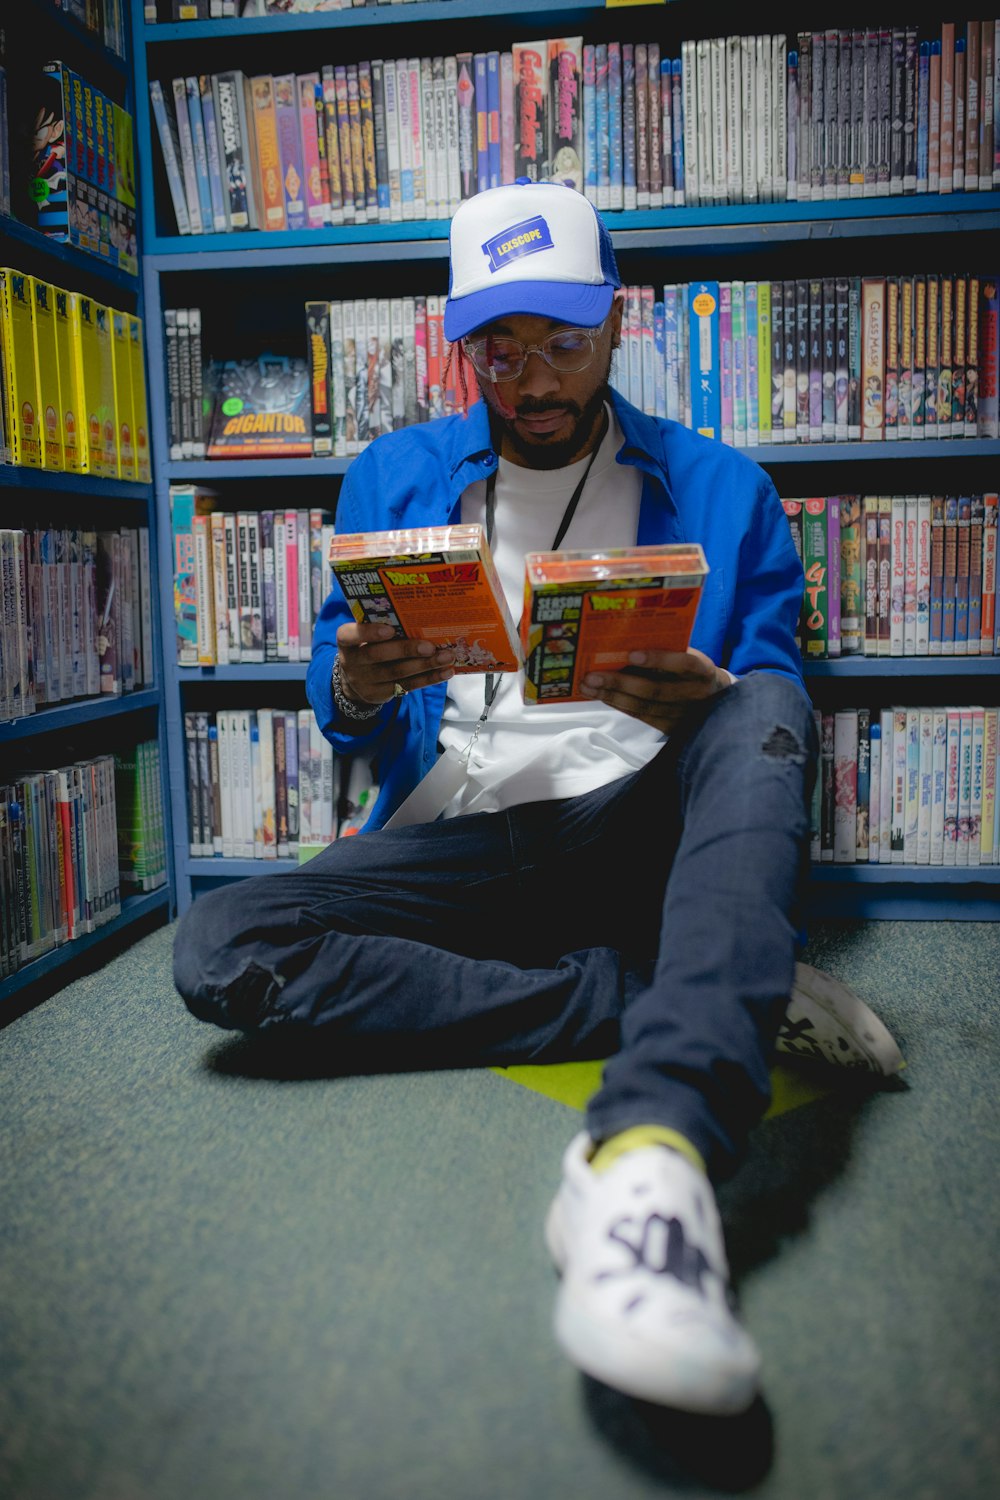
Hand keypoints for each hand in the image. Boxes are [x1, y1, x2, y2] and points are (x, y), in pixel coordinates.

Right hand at [335, 622, 455, 705]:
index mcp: (346, 642)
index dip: (368, 632)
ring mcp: (366, 682)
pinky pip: (408, 686)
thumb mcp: (366, 637)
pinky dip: (429, 678)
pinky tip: (446, 672)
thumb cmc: (368, 647)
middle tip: (430, 646)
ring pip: (397, 672)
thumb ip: (383, 627)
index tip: (390, 629)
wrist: (355, 681)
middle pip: (378, 656)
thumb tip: (420, 617)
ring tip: (446, 657)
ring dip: (425, 665)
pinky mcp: (382, 694)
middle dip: (406, 650)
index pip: (349, 635)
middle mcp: (353, 662)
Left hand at [578, 648, 730, 733]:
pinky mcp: (673, 729)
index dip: (659, 659)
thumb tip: (626, 640)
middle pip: (656, 690)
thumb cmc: (692, 670)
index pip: (684, 663)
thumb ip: (667, 650)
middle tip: (592, 675)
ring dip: (613, 696)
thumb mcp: (688, 656)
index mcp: (703, 670)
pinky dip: (620, 705)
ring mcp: (684, 715)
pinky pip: (642, 717)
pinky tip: (602, 696)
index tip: (631, 653)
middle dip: (621, 682)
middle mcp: (695, 694)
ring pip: (644, 707)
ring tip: (588, 686)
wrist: (717, 698)